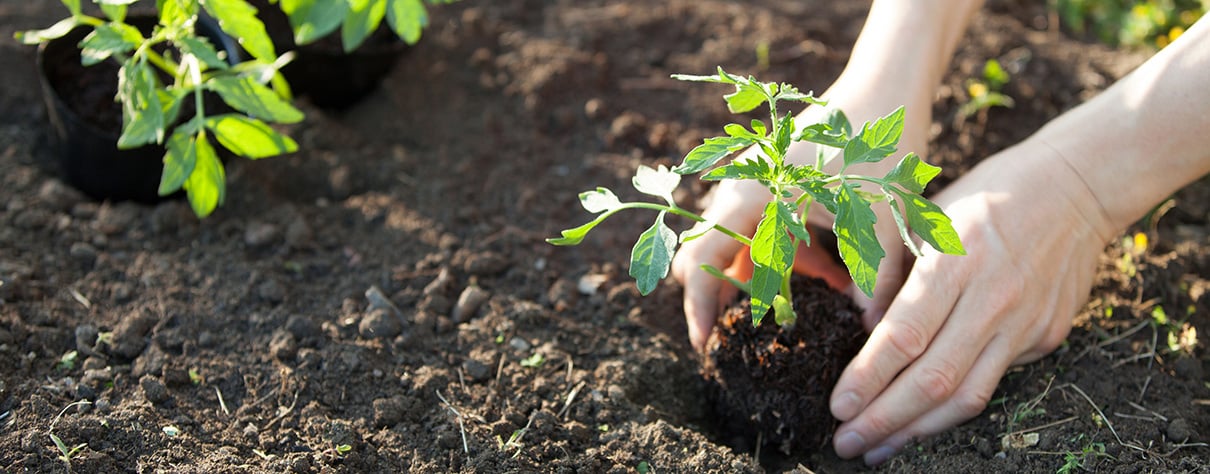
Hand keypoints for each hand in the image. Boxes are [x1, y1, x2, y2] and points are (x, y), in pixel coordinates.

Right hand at [671, 84, 931, 349]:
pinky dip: (788, 257)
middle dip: (727, 297)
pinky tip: (833, 271)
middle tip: (748, 335)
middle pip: (708, 255)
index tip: (704, 346)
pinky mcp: (775, 184)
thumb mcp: (878, 219)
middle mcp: (740, 190)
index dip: (698, 308)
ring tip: (812, 299)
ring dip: (767, 278)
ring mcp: (754, 185)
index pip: (701, 262)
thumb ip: (873, 280)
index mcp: (749, 196)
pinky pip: (766, 231)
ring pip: (740, 246)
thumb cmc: (877, 147)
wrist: (889, 86)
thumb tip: (872, 333)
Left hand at [829, 140, 1113, 464]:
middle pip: (933, 378)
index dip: (868, 377)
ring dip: (917, 431)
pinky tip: (921, 422)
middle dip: (884, 419)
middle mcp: (992, 298)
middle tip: (846, 443)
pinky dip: (952, 409)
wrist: (1076, 186)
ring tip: (878, 449)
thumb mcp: (928, 214)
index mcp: (955, 260)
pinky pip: (992, 384)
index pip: (905, 334)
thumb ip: (894, 271)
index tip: (838, 406)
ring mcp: (1024, 322)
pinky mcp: (1045, 337)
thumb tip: (864, 329)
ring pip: (966, 396)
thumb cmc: (987, 194)